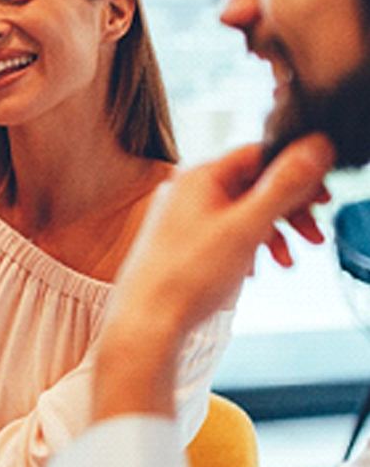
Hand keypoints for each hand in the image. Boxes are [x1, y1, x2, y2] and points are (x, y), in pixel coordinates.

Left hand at [92, 134, 332, 419]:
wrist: (147, 320)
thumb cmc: (188, 275)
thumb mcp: (246, 226)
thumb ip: (282, 186)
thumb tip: (313, 147)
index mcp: (199, 176)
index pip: (257, 155)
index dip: (295, 172)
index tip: (320, 198)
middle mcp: (186, 190)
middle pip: (252, 186)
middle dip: (287, 211)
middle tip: (314, 236)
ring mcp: (180, 216)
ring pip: (240, 213)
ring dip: (271, 234)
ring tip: (288, 262)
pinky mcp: (179, 242)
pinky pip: (223, 233)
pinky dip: (246, 247)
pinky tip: (255, 271)